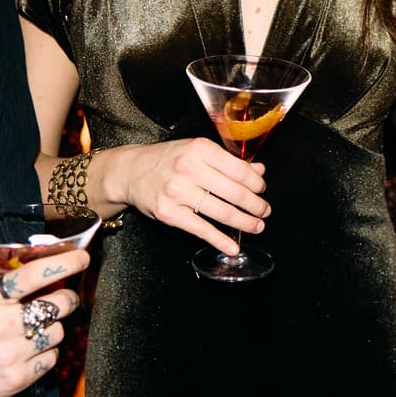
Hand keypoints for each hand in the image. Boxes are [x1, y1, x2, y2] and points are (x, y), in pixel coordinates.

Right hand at [0, 249, 87, 396]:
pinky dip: (46, 353)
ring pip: (58, 331)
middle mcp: (2, 325)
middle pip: (59, 303)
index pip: (34, 275)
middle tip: (63, 299)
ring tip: (34, 331)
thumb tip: (45, 268)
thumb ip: (6, 285)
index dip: (63, 264)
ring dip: (53, 329)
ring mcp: (11, 354)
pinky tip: (29, 352)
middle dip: (67, 298)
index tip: (83, 259)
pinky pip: (51, 358)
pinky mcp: (17, 379)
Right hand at [108, 138, 269, 255]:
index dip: (256, 183)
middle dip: (255, 205)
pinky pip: (201, 229)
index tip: (262, 190)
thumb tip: (258, 171)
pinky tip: (233, 247)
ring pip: (222, 212)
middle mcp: (190, 169)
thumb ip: (228, 161)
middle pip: (234, 192)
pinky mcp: (169, 213)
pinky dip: (220, 240)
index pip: (239, 169)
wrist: (131, 172)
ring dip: (245, 223)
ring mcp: (178, 192)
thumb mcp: (198, 151)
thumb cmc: (169, 159)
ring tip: (256, 226)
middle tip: (264, 212)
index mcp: (201, 149)